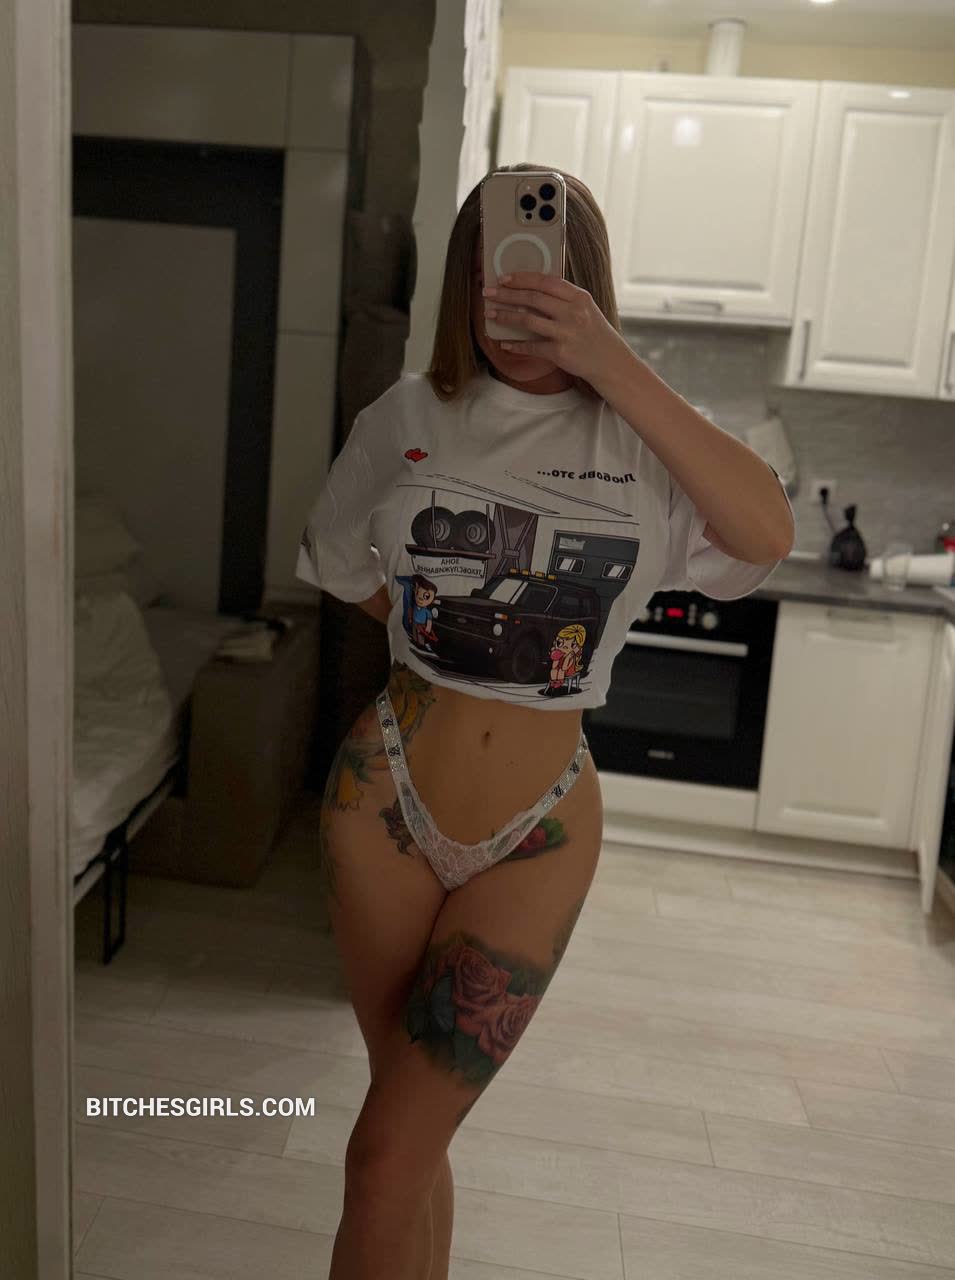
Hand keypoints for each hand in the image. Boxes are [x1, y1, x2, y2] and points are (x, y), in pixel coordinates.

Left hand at [482, 270, 632, 389]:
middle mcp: (572, 312)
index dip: (522, 278)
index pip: (546, 281)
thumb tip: (530, 289)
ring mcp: (566, 332)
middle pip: (533, 298)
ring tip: (490, 314)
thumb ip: (563, 298)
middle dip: (506, 294)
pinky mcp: (560, 352)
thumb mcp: (585, 308)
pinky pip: (531, 347)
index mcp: (578, 297)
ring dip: (505, 316)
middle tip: (487, 293)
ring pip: (528, 320)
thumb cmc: (593, 332)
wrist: (610, 361)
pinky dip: (515, 345)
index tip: (503, 278)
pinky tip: (504, 343)